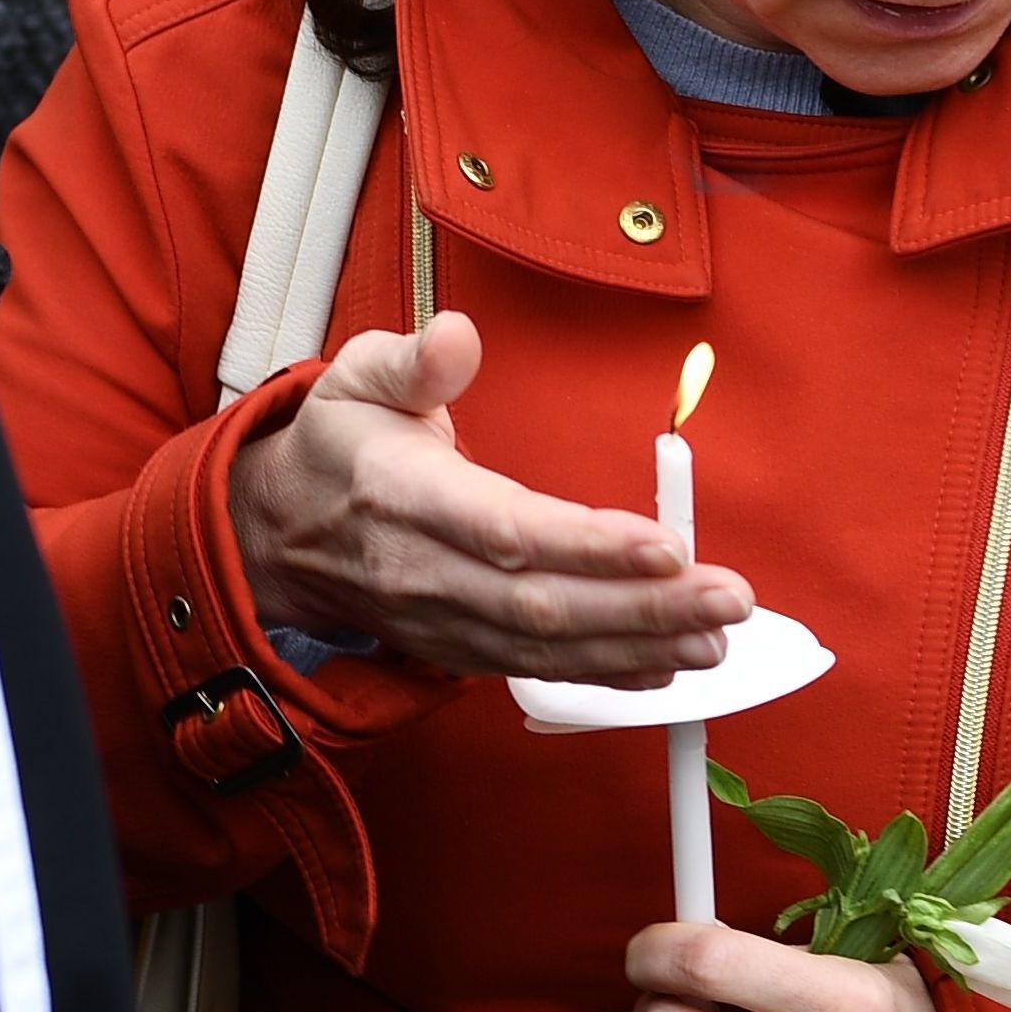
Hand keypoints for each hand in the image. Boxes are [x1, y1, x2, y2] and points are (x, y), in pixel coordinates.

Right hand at [230, 315, 750, 683]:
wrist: (283, 535)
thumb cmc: (340, 447)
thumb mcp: (356, 378)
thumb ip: (413, 359)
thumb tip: (459, 337)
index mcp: (403, 496)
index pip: (504, 529)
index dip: (585, 546)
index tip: (665, 546)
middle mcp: (424, 572)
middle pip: (542, 603)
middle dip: (642, 607)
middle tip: (727, 598)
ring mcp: (443, 622)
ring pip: (549, 647)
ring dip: (640, 646)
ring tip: (717, 634)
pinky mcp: (460, 650)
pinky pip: (540, 670)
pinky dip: (608, 673)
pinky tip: (671, 666)